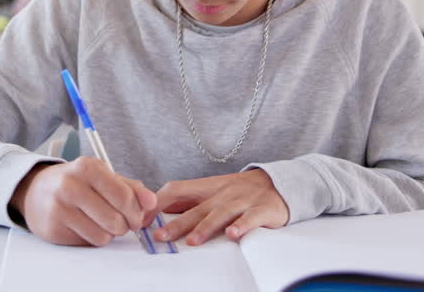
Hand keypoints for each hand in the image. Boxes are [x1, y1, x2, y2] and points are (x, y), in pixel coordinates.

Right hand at [10, 158, 157, 246]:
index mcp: (87, 167)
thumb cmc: (75, 182)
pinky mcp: (53, 229)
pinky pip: (88, 242)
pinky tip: (86, 226)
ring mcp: (59, 208)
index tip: (137, 216)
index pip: (124, 196)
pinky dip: (93, 237)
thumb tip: (151, 203)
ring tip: (102, 222)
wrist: (35, 191)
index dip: (137, 212)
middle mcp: (70, 185)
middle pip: (116, 220)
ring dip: (110, 233)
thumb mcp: (101, 175)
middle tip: (123, 222)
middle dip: (125, 225)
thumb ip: (130, 187)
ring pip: (103, 235)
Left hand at [152, 169, 289, 245]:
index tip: (144, 220)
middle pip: (197, 207)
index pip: (178, 190)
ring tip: (192, 241)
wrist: (279, 182)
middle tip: (161, 236)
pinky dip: (241, 226)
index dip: (159, 203)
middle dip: (178, 223)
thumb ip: (191, 202)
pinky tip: (232, 235)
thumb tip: (159, 214)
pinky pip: (250, 218)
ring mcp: (242, 200)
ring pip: (221, 213)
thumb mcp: (214, 191)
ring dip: (206, 227)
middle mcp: (222, 193)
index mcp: (207, 188)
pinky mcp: (262, 209)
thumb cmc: (240, 191)